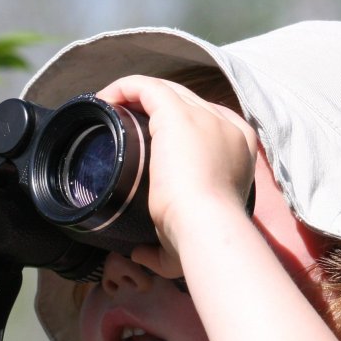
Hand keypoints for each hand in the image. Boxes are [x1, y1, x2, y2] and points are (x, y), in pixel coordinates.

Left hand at [95, 76, 257, 278]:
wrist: (207, 226)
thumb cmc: (199, 239)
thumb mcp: (185, 241)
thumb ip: (161, 250)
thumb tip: (140, 254)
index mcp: (237, 149)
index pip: (204, 123)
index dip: (172, 126)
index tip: (144, 141)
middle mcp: (225, 125)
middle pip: (183, 102)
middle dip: (150, 109)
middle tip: (118, 126)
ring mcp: (203, 116)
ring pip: (165, 90)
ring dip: (133, 96)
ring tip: (105, 110)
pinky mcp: (177, 114)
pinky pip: (147, 87)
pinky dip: (123, 88)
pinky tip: (103, 99)